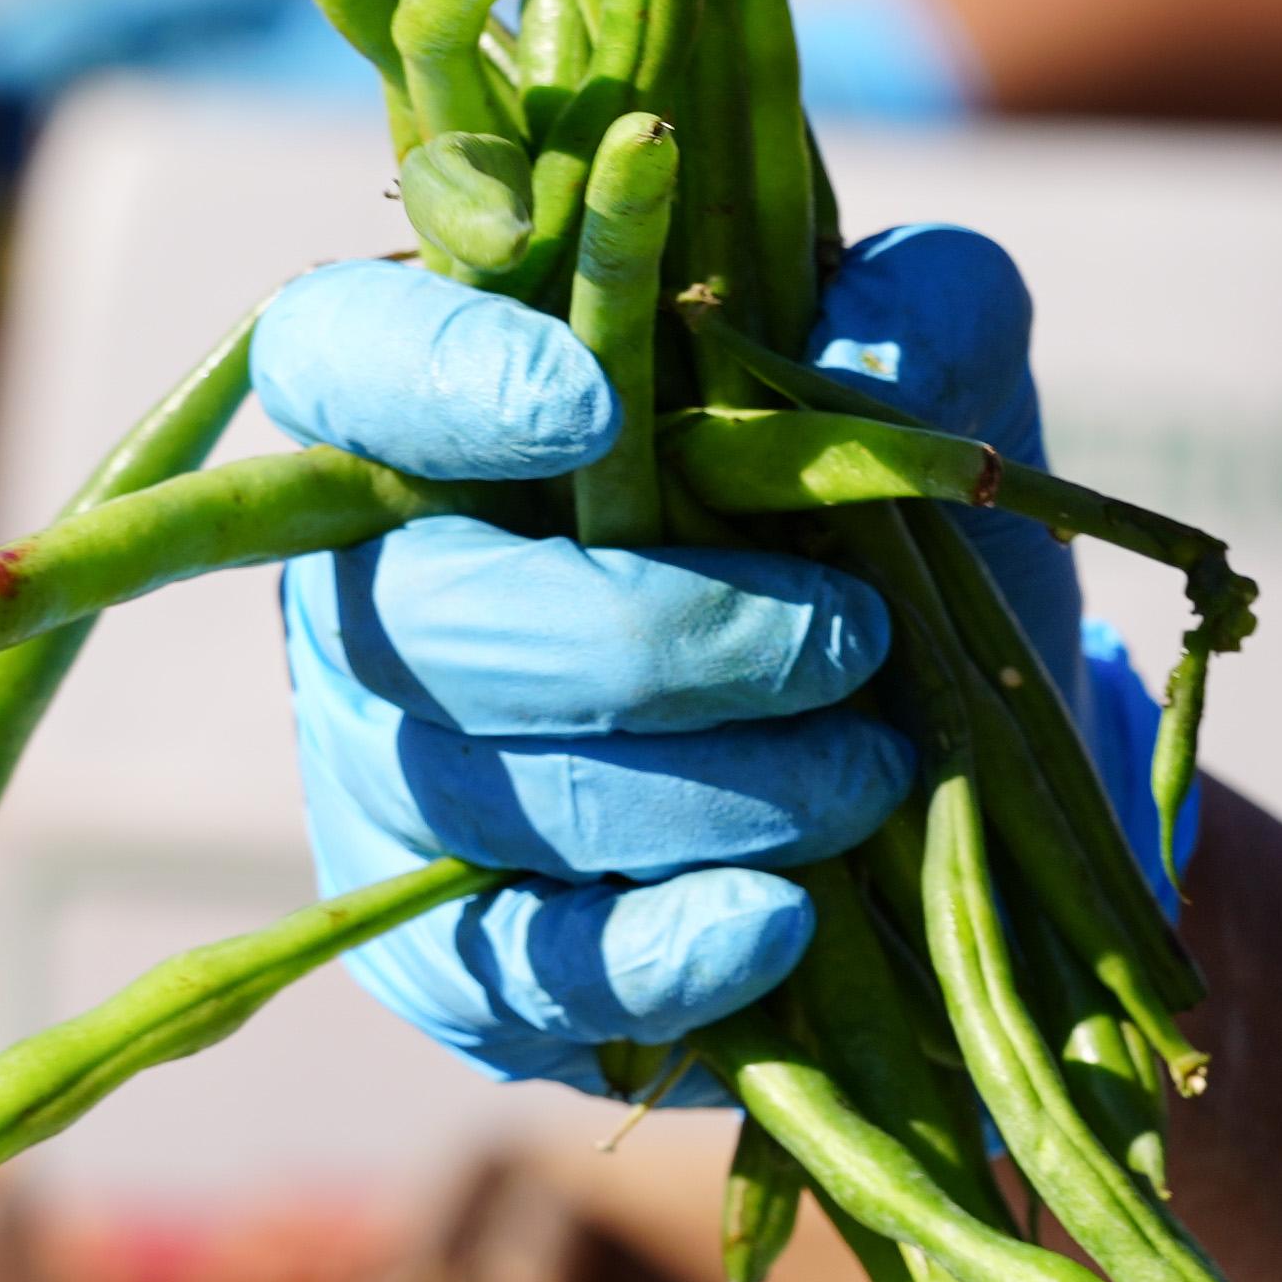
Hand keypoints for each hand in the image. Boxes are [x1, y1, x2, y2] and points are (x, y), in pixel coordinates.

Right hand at [247, 223, 1152, 1086]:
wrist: (926, 750)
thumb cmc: (877, 516)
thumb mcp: (939, 370)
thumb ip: (924, 309)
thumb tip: (874, 369)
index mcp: (445, 411)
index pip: (343, 353)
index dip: (436, 377)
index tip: (599, 403)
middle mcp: (373, 591)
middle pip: (424, 611)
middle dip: (647, 636)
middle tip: (845, 644)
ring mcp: (392, 778)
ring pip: (476, 795)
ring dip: (694, 795)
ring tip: (869, 777)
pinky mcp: (449, 956)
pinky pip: (501, 972)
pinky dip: (647, 955)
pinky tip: (777, 922)